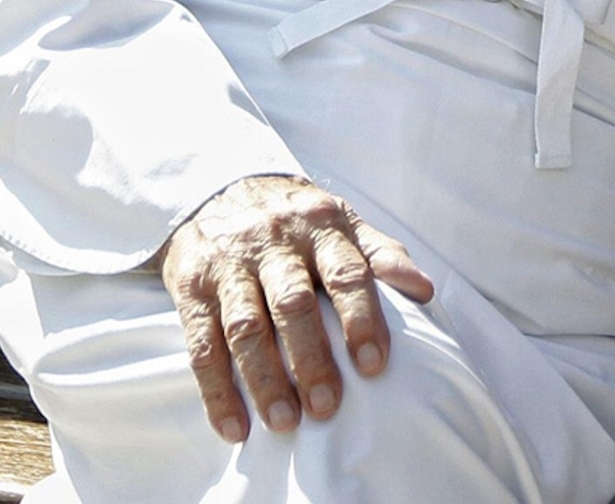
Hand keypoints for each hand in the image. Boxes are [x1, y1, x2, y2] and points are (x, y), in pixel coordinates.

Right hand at [160, 173, 435, 443]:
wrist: (217, 187)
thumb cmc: (294, 219)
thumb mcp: (340, 220)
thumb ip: (381, 253)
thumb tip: (424, 290)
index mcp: (318, 225)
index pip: (345, 272)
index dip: (361, 318)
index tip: (373, 365)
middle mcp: (272, 242)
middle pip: (292, 303)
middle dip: (310, 357)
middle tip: (327, 406)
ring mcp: (227, 265)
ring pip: (245, 327)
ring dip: (264, 379)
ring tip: (283, 422)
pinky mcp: (191, 288)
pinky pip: (201, 344)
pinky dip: (216, 391)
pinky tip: (234, 427)